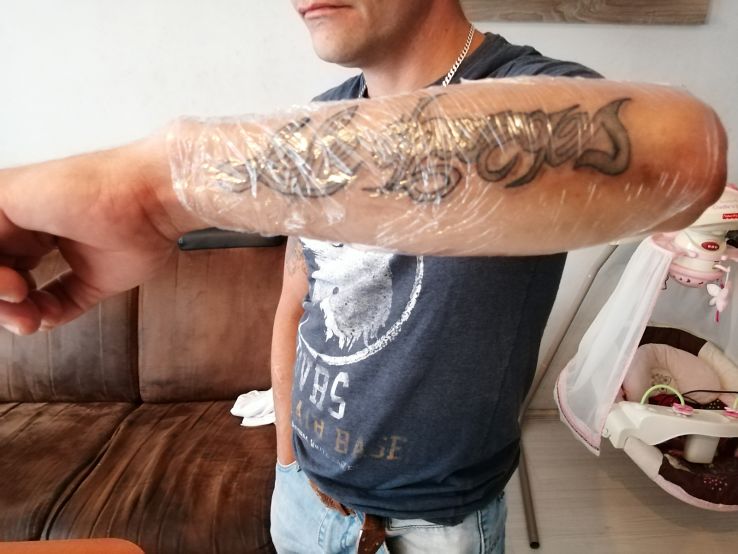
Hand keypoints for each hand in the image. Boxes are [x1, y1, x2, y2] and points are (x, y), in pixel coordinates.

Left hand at [0, 135, 200, 333]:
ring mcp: (11, 208)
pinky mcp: (3, 199)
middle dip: (3, 303)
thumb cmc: (141, 227)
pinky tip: (16, 287)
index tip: (36, 320)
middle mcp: (23, 219)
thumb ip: (63, 299)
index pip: (11, 275)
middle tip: (24, 318)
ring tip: (21, 300)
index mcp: (41, 232)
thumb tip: (41, 320)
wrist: (153, 203)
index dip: (19, 305)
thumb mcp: (95, 280)